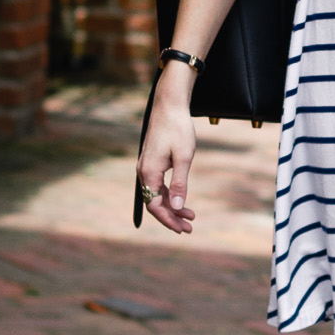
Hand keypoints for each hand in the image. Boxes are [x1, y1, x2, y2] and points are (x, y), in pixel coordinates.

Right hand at [137, 86, 197, 234]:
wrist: (169, 105)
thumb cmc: (178, 129)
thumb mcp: (184, 157)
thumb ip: (180, 183)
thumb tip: (177, 205)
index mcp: (149, 172)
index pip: (155, 205)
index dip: (168, 219)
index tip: (182, 228)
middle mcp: (144, 172)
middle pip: (155, 202)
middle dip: (172, 216)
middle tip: (189, 228)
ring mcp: (147, 167)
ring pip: (157, 194)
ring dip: (172, 206)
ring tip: (190, 216)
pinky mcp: (152, 162)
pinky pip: (158, 185)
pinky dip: (170, 194)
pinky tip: (180, 199)